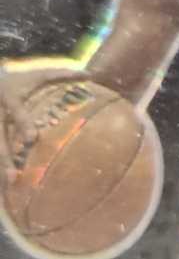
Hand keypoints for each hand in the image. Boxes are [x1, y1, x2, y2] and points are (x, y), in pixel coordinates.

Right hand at [0, 62, 78, 185]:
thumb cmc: (20, 80)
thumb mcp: (37, 75)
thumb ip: (61, 75)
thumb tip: (90, 74)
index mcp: (9, 96)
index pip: (16, 111)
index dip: (23, 123)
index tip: (31, 138)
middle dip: (4, 155)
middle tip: (15, 174)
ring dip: (1, 164)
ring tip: (11, 181)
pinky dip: (0, 165)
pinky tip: (7, 185)